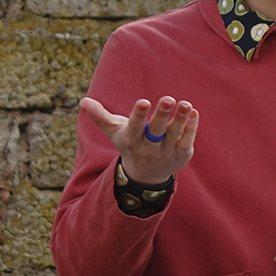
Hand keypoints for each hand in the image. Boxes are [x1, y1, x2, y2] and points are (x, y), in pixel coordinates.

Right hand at [79, 94, 199, 186]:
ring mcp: (166, 152)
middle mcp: (148, 148)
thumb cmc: (129, 144)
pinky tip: (193, 112)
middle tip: (168, 99)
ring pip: (174, 134)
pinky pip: (187, 140)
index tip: (144, 102)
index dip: (139, 115)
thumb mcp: (114, 132)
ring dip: (180, 118)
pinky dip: (191, 127)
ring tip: (185, 103)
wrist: (146, 176)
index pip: (135, 127)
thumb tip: (83, 101)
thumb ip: (100, 116)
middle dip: (161, 115)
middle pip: (155, 131)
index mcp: (132, 141)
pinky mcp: (182, 154)